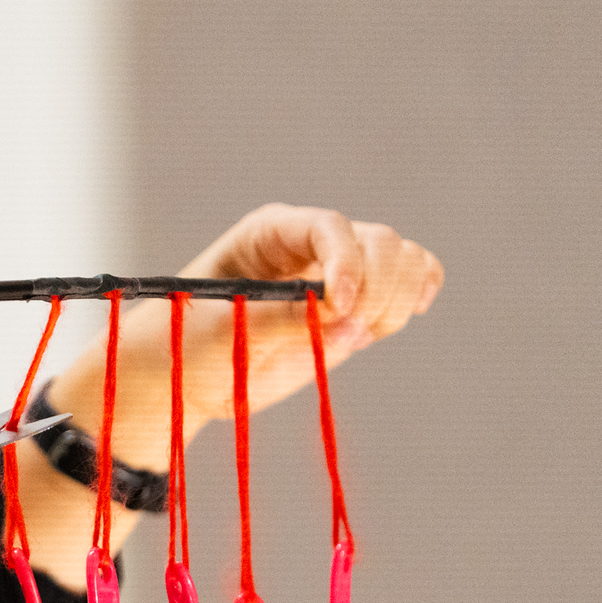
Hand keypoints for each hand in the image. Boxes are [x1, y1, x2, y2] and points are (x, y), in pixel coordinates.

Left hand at [49, 204, 444, 465]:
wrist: (184, 375)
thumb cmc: (191, 343)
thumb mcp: (228, 331)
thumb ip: (287, 322)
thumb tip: (348, 322)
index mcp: (271, 232)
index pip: (329, 227)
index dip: (347, 263)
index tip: (342, 308)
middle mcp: (311, 246)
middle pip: (379, 242)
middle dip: (378, 287)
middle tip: (350, 332)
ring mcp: (339, 275)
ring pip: (402, 260)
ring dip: (399, 297)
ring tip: (363, 334)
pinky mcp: (355, 309)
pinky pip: (410, 282)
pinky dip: (417, 294)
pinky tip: (407, 313)